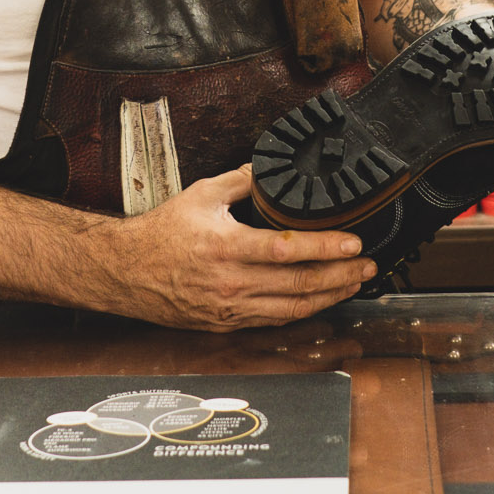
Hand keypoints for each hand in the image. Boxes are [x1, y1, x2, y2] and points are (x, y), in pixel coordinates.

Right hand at [105, 166, 374, 331]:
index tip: (353, 242)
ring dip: (329, 296)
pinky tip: (319, 300)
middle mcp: (231, 283)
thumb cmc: (160, 234)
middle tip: (368, 266)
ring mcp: (230, 308)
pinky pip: (273, 320)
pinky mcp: (226, 323)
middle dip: (340, 276)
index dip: (326, 248)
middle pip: (299, 284)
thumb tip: (269, 169)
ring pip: (292, 308)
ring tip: (354, 284)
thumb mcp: (200, 195)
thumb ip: (240, 180)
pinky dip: (302, 311)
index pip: (288, 249)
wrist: (126, 272)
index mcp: (226, 247)